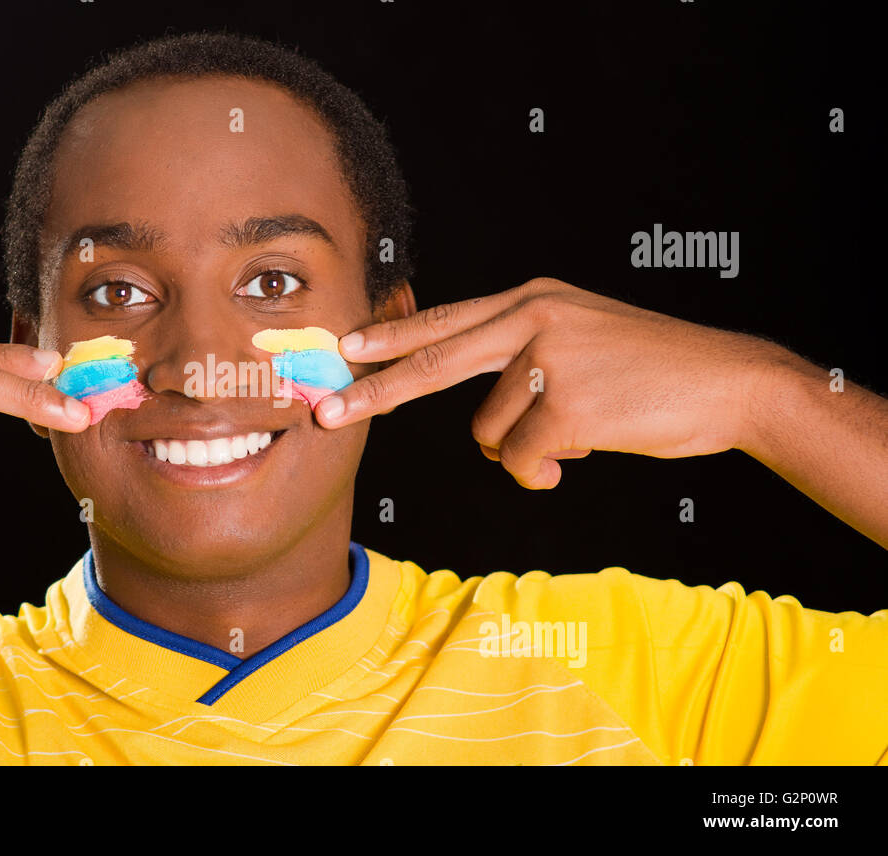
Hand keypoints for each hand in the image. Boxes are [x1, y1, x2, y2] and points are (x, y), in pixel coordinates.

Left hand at [314, 277, 783, 488]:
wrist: (727, 382)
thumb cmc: (649, 372)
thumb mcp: (579, 341)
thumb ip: (520, 363)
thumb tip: (477, 429)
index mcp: (533, 299)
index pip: (444, 322)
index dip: (390, 339)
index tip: (343, 349)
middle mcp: (533, 318)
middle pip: (433, 364)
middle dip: (374, 393)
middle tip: (327, 414)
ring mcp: (549, 358)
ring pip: (486, 432)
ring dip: (520, 449)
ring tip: (576, 432)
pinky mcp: (567, 402)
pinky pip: (520, 459)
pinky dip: (544, 470)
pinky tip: (584, 450)